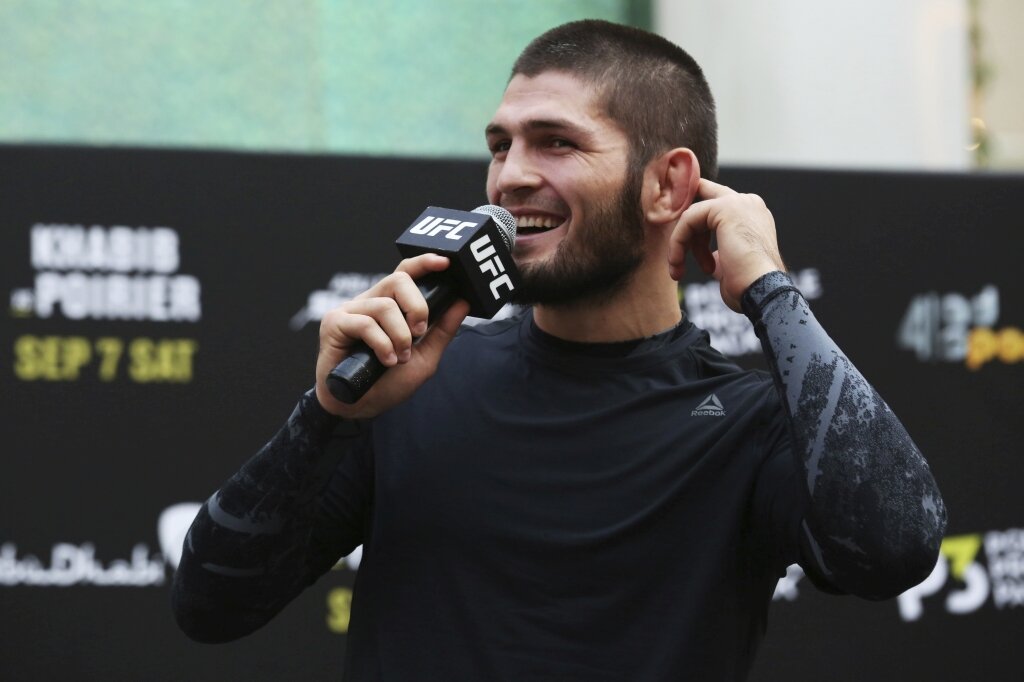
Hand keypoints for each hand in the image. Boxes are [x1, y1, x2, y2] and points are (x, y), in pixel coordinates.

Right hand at [315, 253, 469, 418]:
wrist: (360, 407)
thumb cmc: (388, 382)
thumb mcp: (424, 357)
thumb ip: (442, 330)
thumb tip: (462, 302)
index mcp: (390, 305)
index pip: (406, 273)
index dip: (423, 263)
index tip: (444, 263)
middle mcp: (370, 302)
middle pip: (397, 279)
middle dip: (417, 306)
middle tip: (419, 332)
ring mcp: (350, 310)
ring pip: (384, 306)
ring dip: (399, 335)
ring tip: (400, 358)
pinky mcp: (334, 324)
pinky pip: (365, 323)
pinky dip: (382, 344)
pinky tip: (385, 361)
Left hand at [668, 178, 785, 311]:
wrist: (762, 290)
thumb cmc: (748, 286)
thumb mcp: (731, 267)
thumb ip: (721, 254)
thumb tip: (711, 257)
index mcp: (753, 217)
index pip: (717, 208)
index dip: (695, 226)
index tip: (683, 250)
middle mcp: (748, 204)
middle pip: (702, 202)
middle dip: (684, 226)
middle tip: (674, 257)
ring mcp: (738, 202)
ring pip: (692, 215)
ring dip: (680, 244)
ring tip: (678, 270)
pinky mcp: (724, 207)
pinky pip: (688, 219)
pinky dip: (678, 242)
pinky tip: (677, 264)